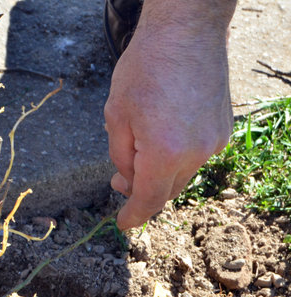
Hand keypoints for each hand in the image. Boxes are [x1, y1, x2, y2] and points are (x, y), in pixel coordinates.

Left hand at [104, 0, 235, 229]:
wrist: (187, 29)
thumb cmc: (145, 68)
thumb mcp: (116, 117)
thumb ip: (121, 158)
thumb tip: (128, 181)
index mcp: (165, 153)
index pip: (148, 200)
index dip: (133, 216)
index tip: (122, 224)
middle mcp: (195, 152)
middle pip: (166, 192)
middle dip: (141, 192)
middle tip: (119, 181)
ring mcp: (213, 141)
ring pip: (181, 175)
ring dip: (159, 174)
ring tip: (138, 155)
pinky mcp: (223, 129)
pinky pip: (195, 156)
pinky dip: (176, 158)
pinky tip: (162, 137)